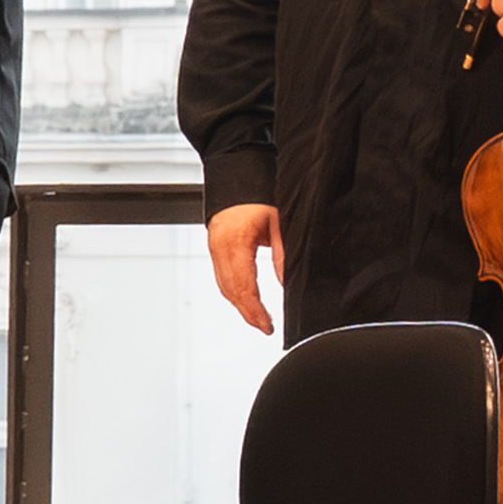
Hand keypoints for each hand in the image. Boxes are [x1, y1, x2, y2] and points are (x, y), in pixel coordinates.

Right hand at [204, 203, 279, 334]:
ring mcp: (214, 249)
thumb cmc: (257, 195)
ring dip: (240, 306)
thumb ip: (282, 253)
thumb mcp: (278, 222)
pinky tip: (245, 301)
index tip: (266, 324)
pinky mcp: (214, 248)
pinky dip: (233, 293)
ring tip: (257, 320)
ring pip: (224, 287)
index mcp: (235, 242)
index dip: (255, 309)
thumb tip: (288, 282)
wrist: (236, 176)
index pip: (244, 285)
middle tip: (265, 328)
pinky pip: (221, 277)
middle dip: (248, 313)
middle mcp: (220, 248)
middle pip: (231, 291)